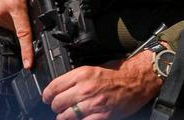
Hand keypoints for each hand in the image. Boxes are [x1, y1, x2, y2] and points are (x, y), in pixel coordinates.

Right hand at [0, 0, 33, 67]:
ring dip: (11, 17)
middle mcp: (1, 11)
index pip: (24, 33)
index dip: (28, 50)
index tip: (29, 63)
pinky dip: (2, 14)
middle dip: (22, 21)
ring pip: (6, 24)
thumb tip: (44, 7)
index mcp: (14, 3)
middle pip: (16, 28)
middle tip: (22, 4)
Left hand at [43, 51, 162, 119]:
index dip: (47, 95)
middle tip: (57, 108)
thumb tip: (61, 88)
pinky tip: (77, 119)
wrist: (136, 80)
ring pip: (66, 116)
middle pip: (58, 103)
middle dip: (55, 107)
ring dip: (63, 117)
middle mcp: (85, 88)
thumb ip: (76, 78)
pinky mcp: (102, 115)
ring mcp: (93, 103)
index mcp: (82, 74)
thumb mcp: (93, 68)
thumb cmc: (117, 73)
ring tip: (65, 116)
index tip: (46, 98)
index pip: (54, 86)